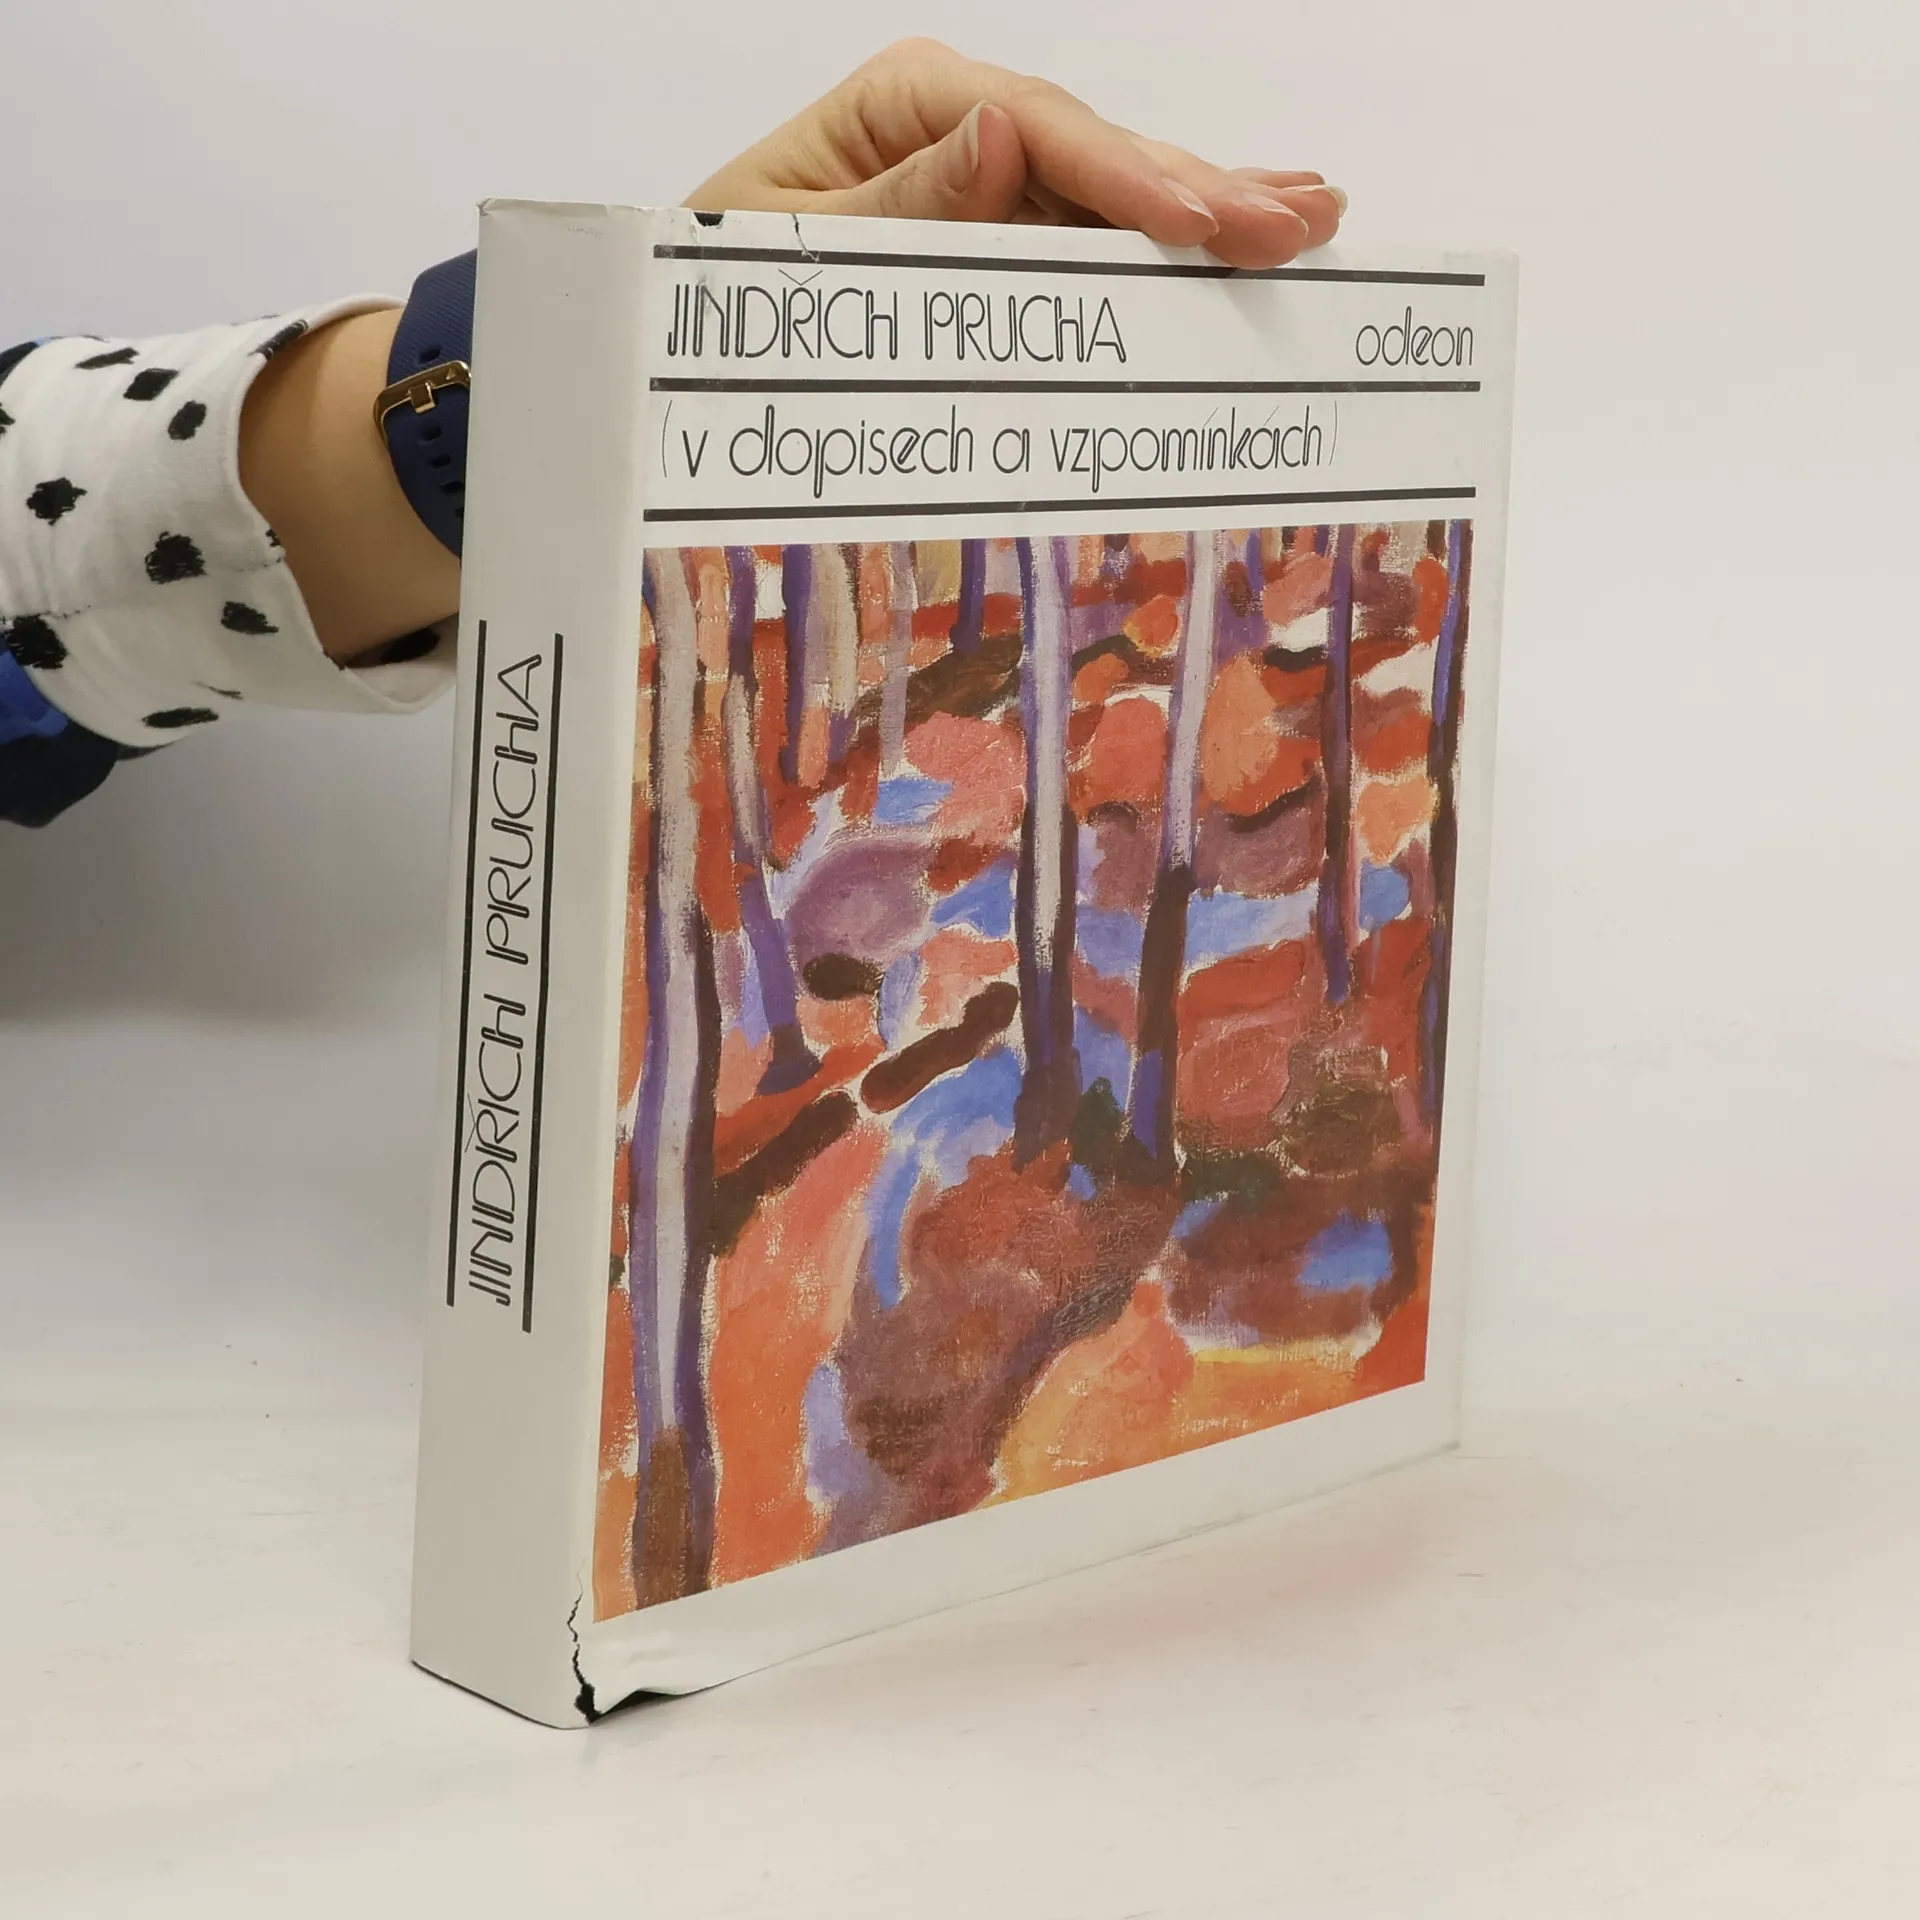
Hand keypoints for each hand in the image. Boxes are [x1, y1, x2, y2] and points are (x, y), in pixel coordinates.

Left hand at [685, 38, 1344, 270]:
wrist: (705, 323)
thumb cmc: (734, 279)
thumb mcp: (795, 243)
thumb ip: (904, 199)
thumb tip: (1002, 132)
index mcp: (910, 102)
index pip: (1036, 127)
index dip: (1126, 175)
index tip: (1200, 222)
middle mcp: (967, 125)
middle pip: (1101, 153)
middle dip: (1203, 190)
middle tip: (1298, 224)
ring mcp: (998, 174)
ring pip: (1122, 192)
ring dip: (1220, 204)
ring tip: (1314, 218)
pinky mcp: (1012, 225)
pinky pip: (1104, 234)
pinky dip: (1180, 235)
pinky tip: (1252, 224)